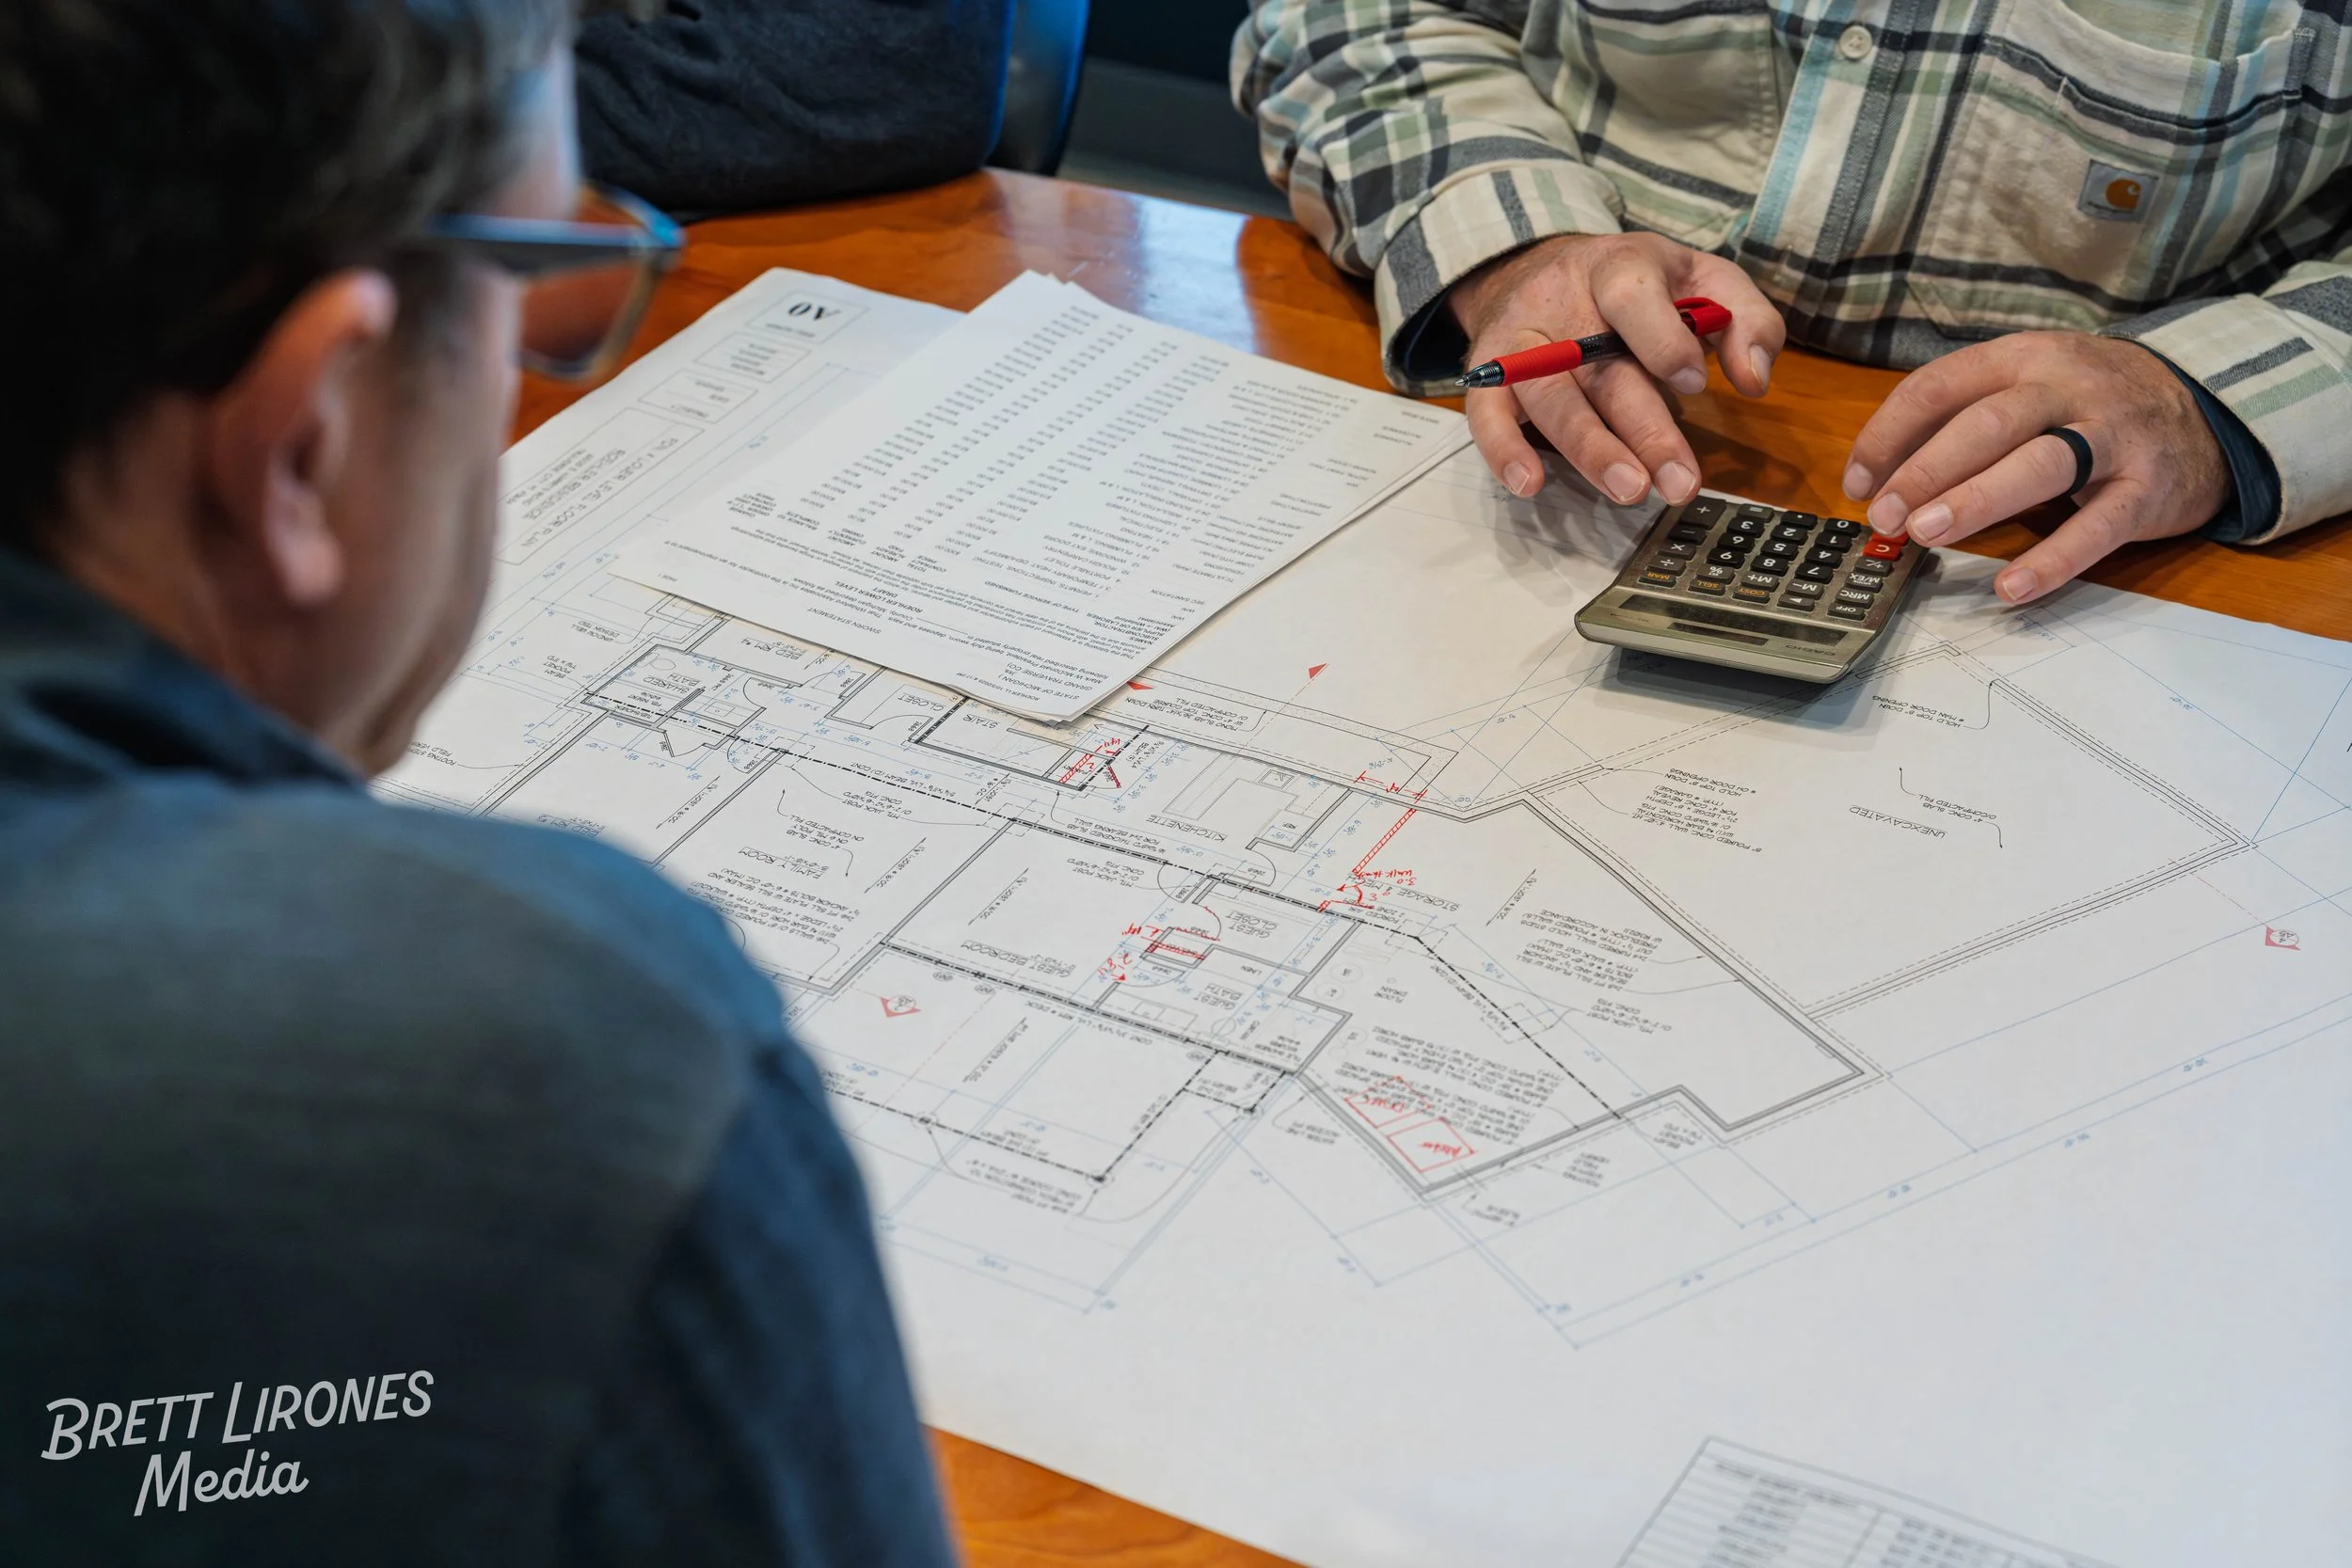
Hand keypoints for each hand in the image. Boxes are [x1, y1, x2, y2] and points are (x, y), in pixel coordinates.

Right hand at [1449, 233, 1785, 503]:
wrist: (1533, 266)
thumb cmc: (1635, 287)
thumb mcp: (1700, 279)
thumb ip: (1745, 319)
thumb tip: (1755, 380)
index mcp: (1619, 267)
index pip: (1633, 297)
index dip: (1662, 340)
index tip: (1694, 382)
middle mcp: (1562, 301)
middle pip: (1600, 367)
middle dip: (1642, 429)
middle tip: (1678, 482)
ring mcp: (1520, 339)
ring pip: (1549, 396)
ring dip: (1588, 448)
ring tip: (1629, 490)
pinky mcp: (1488, 373)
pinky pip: (1486, 413)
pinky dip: (1503, 449)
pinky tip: (1530, 483)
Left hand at [1842, 332, 2229, 603]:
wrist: (2206, 411)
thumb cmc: (2088, 406)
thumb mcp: (2028, 388)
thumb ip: (1961, 420)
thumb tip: (1876, 476)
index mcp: (2024, 358)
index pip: (1941, 385)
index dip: (1890, 433)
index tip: (1856, 482)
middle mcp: (2067, 388)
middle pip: (1987, 423)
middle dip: (1927, 470)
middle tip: (1883, 516)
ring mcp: (2113, 436)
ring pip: (2040, 464)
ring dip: (1977, 500)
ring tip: (1925, 535)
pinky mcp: (2148, 487)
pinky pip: (2098, 525)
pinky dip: (2054, 559)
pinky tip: (2010, 587)